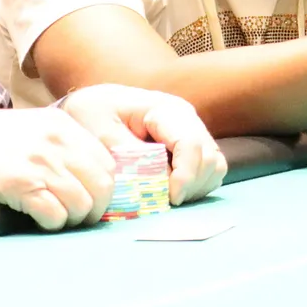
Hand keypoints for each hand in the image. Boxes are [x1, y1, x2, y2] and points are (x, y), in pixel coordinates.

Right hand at [0, 107, 113, 229]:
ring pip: (82, 204)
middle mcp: (57, 142)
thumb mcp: (32, 127)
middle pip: (102, 186)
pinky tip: (38, 219)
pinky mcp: (22, 185)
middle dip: (94, 208)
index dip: (103, 187)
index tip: (92, 199)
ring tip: (55, 218)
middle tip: (78, 217)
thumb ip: (62, 144)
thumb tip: (90, 175)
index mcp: (63, 125)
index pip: (107, 162)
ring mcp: (41, 163)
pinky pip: (55, 215)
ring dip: (71, 219)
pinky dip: (51, 224)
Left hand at [57, 83, 226, 204]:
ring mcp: (192, 134)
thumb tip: (161, 182)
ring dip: (195, 188)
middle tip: (164, 200)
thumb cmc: (93, 114)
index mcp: (166, 110)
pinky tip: (170, 192)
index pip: (191, 143)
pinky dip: (195, 187)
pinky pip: (208, 173)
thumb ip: (132, 156)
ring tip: (165, 196)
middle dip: (191, 184)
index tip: (170, 197)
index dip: (186, 174)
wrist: (92, 106)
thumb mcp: (101, 132)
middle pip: (209, 158)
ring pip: (214, 167)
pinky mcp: (191, 150)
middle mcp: (187, 120)